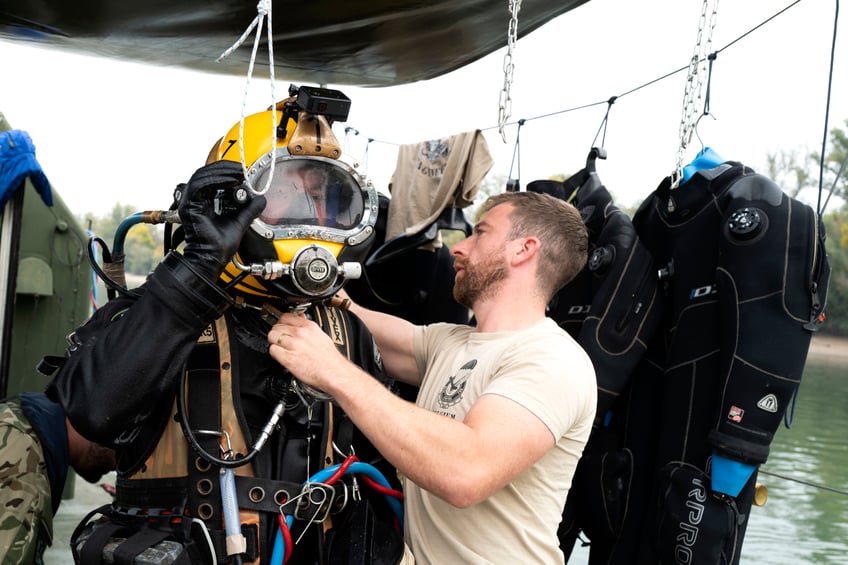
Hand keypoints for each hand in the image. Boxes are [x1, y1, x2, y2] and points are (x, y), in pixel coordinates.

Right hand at [178, 160, 265, 279]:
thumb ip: (249, 210)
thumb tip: (261, 199)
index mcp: (204, 201)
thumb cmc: (219, 246)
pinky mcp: (189, 206)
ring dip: (222, 172)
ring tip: (239, 174)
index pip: (211, 177)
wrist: (212, 259)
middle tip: (242, 169)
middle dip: (225, 168)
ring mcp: (190, 202)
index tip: (243, 171)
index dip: (226, 170)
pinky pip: (199, 186)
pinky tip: (231, 181)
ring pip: (201, 176)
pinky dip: (216, 180)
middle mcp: (195, 200)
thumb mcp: (240, 222)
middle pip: (205, 173)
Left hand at [267, 312, 350, 395]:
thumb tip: (301, 318)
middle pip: (276, 326)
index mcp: (308, 326)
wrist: (334, 373)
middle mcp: (300, 333)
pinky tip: (281, 356)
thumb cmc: (330, 358)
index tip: (282, 328)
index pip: (285, 316)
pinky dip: (274, 353)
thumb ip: (308, 325)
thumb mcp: (321, 335)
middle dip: (277, 333)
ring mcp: (294, 345)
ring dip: (274, 342)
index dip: (282, 323)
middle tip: (281, 340)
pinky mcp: (288, 358)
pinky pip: (272, 350)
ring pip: (272, 336)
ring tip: (281, 348)